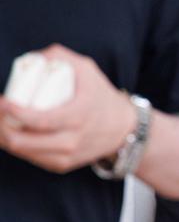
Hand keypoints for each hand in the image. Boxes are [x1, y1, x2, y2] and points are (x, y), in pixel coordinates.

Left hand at [0, 44, 135, 172]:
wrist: (123, 130)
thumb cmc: (101, 97)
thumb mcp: (87, 69)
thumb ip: (60, 56)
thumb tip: (33, 58)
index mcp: (78, 116)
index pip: (39, 120)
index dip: (14, 112)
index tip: (3, 101)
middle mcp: (71, 141)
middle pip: (22, 141)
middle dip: (0, 126)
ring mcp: (66, 156)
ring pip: (22, 151)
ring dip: (4, 137)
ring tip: (1, 120)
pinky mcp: (62, 165)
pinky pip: (31, 158)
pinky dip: (17, 146)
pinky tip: (12, 133)